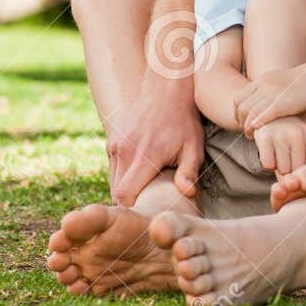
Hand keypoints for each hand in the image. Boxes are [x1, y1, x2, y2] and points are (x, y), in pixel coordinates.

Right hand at [105, 85, 204, 206]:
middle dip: (131, 204)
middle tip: (149, 209)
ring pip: (113, 182)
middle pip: (117, 193)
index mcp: (144, 155)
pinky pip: (113, 170)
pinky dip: (124, 177)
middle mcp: (124, 150)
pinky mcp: (111, 142)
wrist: (165, 91)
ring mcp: (115, 145)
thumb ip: (189, 171)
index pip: (124, 195)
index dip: (132, 211)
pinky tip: (141, 175)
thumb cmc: (183, 123)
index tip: (147, 215)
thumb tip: (189, 193)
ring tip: (147, 191)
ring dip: (127, 190)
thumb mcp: (193, 147)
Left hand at [235, 61, 305, 134]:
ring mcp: (273, 93)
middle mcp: (264, 85)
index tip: (244, 122)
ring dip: (247, 127)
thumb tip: (263, 103)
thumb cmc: (305, 82)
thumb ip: (270, 90)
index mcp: (262, 80)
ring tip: (252, 136)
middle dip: (241, 122)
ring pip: (249, 112)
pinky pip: (263, 115)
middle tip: (247, 132)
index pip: (238, 98)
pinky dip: (257, 124)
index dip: (237, 113)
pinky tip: (258, 131)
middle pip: (241, 107)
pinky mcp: (283, 103)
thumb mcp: (281, 82)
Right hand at [253, 115, 305, 174]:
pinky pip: (268, 165)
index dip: (305, 172)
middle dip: (292, 170)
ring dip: (279, 167)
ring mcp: (281, 133)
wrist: (270, 118)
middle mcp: (298, 133)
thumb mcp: (305, 146)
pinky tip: (269, 152)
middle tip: (288, 158)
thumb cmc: (290, 138)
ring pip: (282, 170)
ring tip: (279, 153)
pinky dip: (268, 163)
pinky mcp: (264, 136)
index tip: (302, 167)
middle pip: (297, 171)